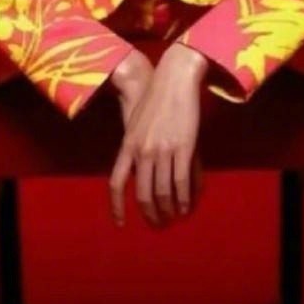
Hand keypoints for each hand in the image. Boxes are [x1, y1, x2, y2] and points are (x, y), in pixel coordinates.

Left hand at [109, 42, 207, 228]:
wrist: (174, 79)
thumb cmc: (157, 99)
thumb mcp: (139, 124)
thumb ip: (139, 149)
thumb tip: (144, 173)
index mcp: (128, 145)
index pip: (116, 182)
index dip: (116, 206)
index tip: (119, 224)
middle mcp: (142, 151)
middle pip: (142, 194)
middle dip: (150, 214)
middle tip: (159, 224)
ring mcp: (162, 150)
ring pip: (163, 192)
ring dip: (169, 210)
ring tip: (174, 218)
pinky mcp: (183, 147)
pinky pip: (181, 182)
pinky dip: (184, 199)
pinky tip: (187, 207)